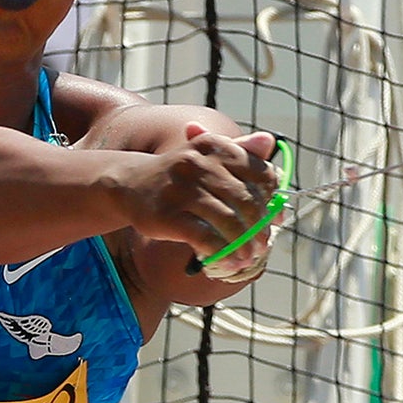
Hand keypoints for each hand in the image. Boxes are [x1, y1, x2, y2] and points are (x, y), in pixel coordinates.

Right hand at [118, 122, 279, 276]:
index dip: (270, 199)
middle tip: (263, 244)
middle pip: (246, 201)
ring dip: (244, 244)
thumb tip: (271, 141)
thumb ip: (241, 150)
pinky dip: (222, 252)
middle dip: (259, 227)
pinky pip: (205, 237)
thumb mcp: (208, 156)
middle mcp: (199, 163)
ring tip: (249, 257)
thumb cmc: (180, 175)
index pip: (259, 173)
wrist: (130, 184)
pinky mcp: (168, 215)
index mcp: (215, 146)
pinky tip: (227, 261)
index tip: (272, 217)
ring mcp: (182, 189)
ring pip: (229, 221)